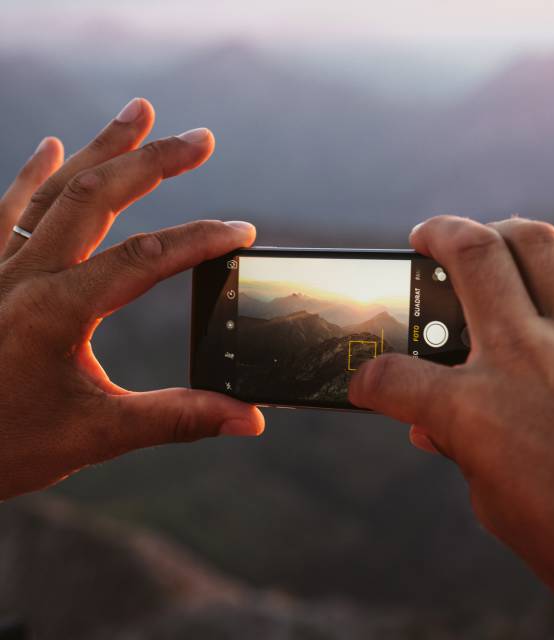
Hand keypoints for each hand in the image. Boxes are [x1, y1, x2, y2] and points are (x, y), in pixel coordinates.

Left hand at [0, 98, 263, 500]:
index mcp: (58, 309)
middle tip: (198, 139)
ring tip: (138, 113)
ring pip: (52, 190)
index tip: (242, 232)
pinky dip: (32, 174)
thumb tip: (249, 419)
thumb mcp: (98, 434)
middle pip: (97, 197)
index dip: (201, 240)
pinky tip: (53, 146)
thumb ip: (179, 419)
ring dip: (100, 149)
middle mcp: (24, 275)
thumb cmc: (2, 447)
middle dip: (154, 162)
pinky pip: (5, 209)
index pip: (146, 257)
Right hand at [349, 215, 553, 635]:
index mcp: (477, 411)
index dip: (368, 378)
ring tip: (494, 249)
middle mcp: (527, 359)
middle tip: (427, 235)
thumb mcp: (491, 498)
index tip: (367, 382)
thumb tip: (430, 421)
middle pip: (473, 255)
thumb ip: (457, 444)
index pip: (393, 375)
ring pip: (542, 246)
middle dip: (439, 231)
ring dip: (507, 239)